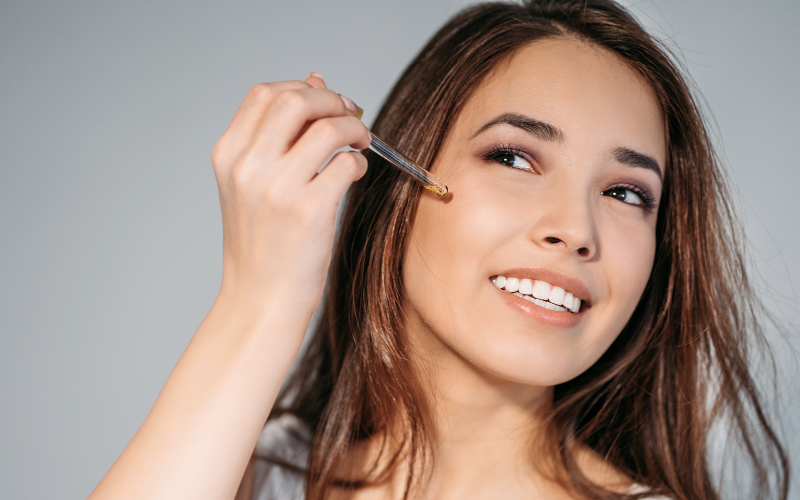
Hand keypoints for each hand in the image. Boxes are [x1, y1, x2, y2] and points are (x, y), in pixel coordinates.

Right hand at [210, 73, 369, 317]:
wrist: (260, 300)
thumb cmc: (262, 244)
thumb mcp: (254, 185)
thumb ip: (279, 135)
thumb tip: (316, 80)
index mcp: (228, 156)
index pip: (265, 94)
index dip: (303, 88)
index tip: (326, 102)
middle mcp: (248, 167)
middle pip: (295, 99)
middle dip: (331, 100)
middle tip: (350, 114)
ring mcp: (277, 189)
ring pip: (327, 127)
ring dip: (354, 128)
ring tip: (360, 142)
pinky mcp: (309, 211)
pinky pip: (346, 163)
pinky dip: (358, 161)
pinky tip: (354, 173)